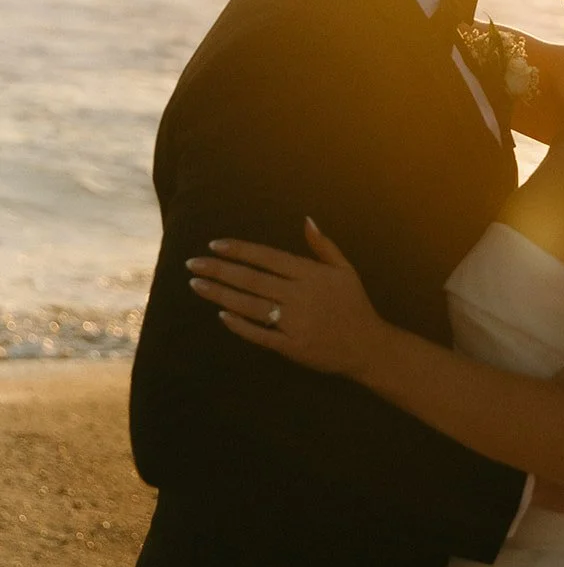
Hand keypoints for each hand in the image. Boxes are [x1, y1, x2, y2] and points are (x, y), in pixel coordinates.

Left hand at [185, 218, 388, 379]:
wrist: (368, 347)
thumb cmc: (354, 305)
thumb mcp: (345, 270)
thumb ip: (323, 245)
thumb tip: (307, 219)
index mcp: (311, 274)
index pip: (268, 257)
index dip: (240, 250)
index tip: (215, 245)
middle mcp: (300, 296)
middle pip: (252, 280)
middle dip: (220, 270)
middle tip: (192, 264)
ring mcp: (296, 323)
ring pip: (251, 305)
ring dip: (221, 295)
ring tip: (196, 285)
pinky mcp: (293, 347)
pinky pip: (260, 334)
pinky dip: (240, 325)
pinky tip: (221, 314)